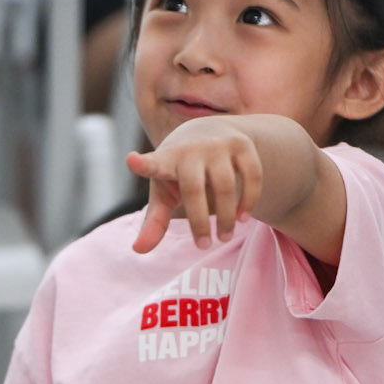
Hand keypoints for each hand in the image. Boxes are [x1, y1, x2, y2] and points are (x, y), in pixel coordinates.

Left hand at [127, 118, 262, 252]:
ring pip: (226, 185)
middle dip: (199, 221)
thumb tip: (138, 251)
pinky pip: (252, 176)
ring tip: (224, 236)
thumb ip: (155, 221)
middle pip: (194, 189)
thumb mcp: (165, 193)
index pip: (154, 163)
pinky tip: (243, 218)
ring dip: (227, 216)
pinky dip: (249, 200)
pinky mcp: (242, 145)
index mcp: (167, 159)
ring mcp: (218, 145)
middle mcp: (192, 149)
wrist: (210, 133)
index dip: (143, 164)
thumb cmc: (180, 172)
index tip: (131, 161)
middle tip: (204, 246)